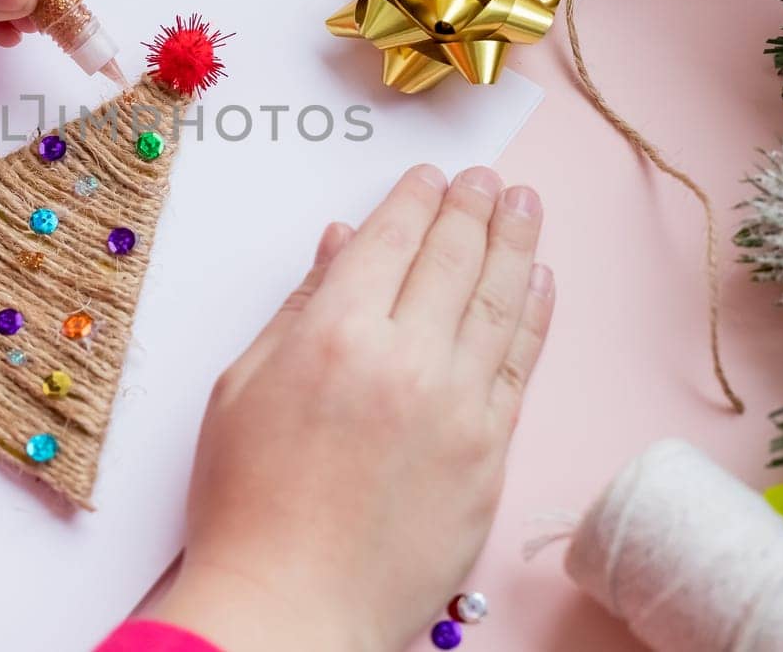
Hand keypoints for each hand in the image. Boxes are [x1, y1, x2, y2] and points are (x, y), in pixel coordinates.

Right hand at [148, 165, 553, 651]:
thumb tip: (343, 246)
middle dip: (474, 207)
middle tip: (488, 179)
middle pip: (454, 259)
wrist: (293, 606)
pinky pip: (520, 366)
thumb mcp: (242, 388)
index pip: (392, 240)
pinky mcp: (490, 455)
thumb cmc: (248, 504)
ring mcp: (458, 408)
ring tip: (525, 205)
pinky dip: (534, 317)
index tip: (431, 178)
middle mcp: (406, 359)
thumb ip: (299, 308)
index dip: (415, 199)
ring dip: (516, 244)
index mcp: (335, 334)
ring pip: (500, 302)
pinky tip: (540, 282)